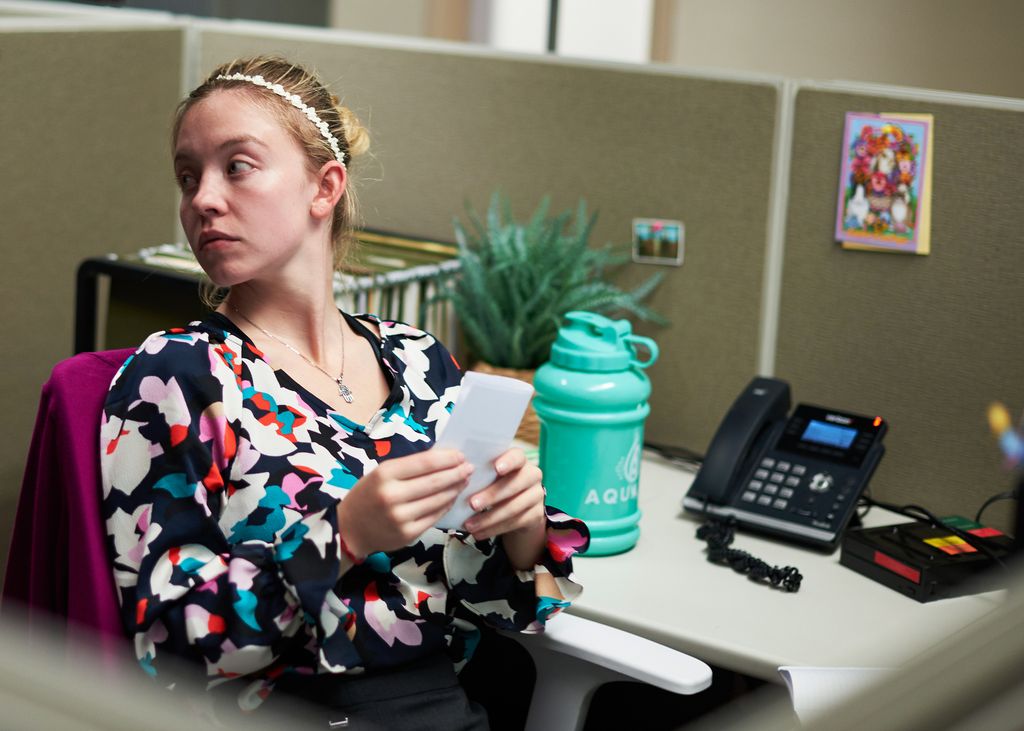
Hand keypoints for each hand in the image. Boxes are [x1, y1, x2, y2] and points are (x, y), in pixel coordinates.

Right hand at [337, 449, 471, 559]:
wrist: (349, 529)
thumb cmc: (368, 495)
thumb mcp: (381, 474)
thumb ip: (408, 467)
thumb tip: (443, 458)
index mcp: (384, 474)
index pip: (424, 463)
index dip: (447, 458)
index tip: (460, 455)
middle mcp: (392, 495)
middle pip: (434, 481)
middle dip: (456, 473)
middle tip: (469, 467)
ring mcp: (401, 517)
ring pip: (438, 500)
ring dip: (455, 489)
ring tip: (464, 480)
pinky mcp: (408, 534)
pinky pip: (434, 516)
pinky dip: (446, 505)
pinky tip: (452, 498)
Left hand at [462, 448, 546, 569]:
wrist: (516, 508)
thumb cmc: (496, 485)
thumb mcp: (490, 476)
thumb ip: (480, 474)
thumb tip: (458, 478)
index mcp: (519, 460)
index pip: (517, 456)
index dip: (508, 461)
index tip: (496, 468)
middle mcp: (532, 475)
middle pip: (513, 484)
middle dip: (491, 495)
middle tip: (471, 504)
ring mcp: (537, 495)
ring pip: (513, 507)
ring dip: (489, 518)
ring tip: (470, 525)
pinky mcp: (536, 515)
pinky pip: (515, 523)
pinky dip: (494, 529)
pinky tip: (479, 533)